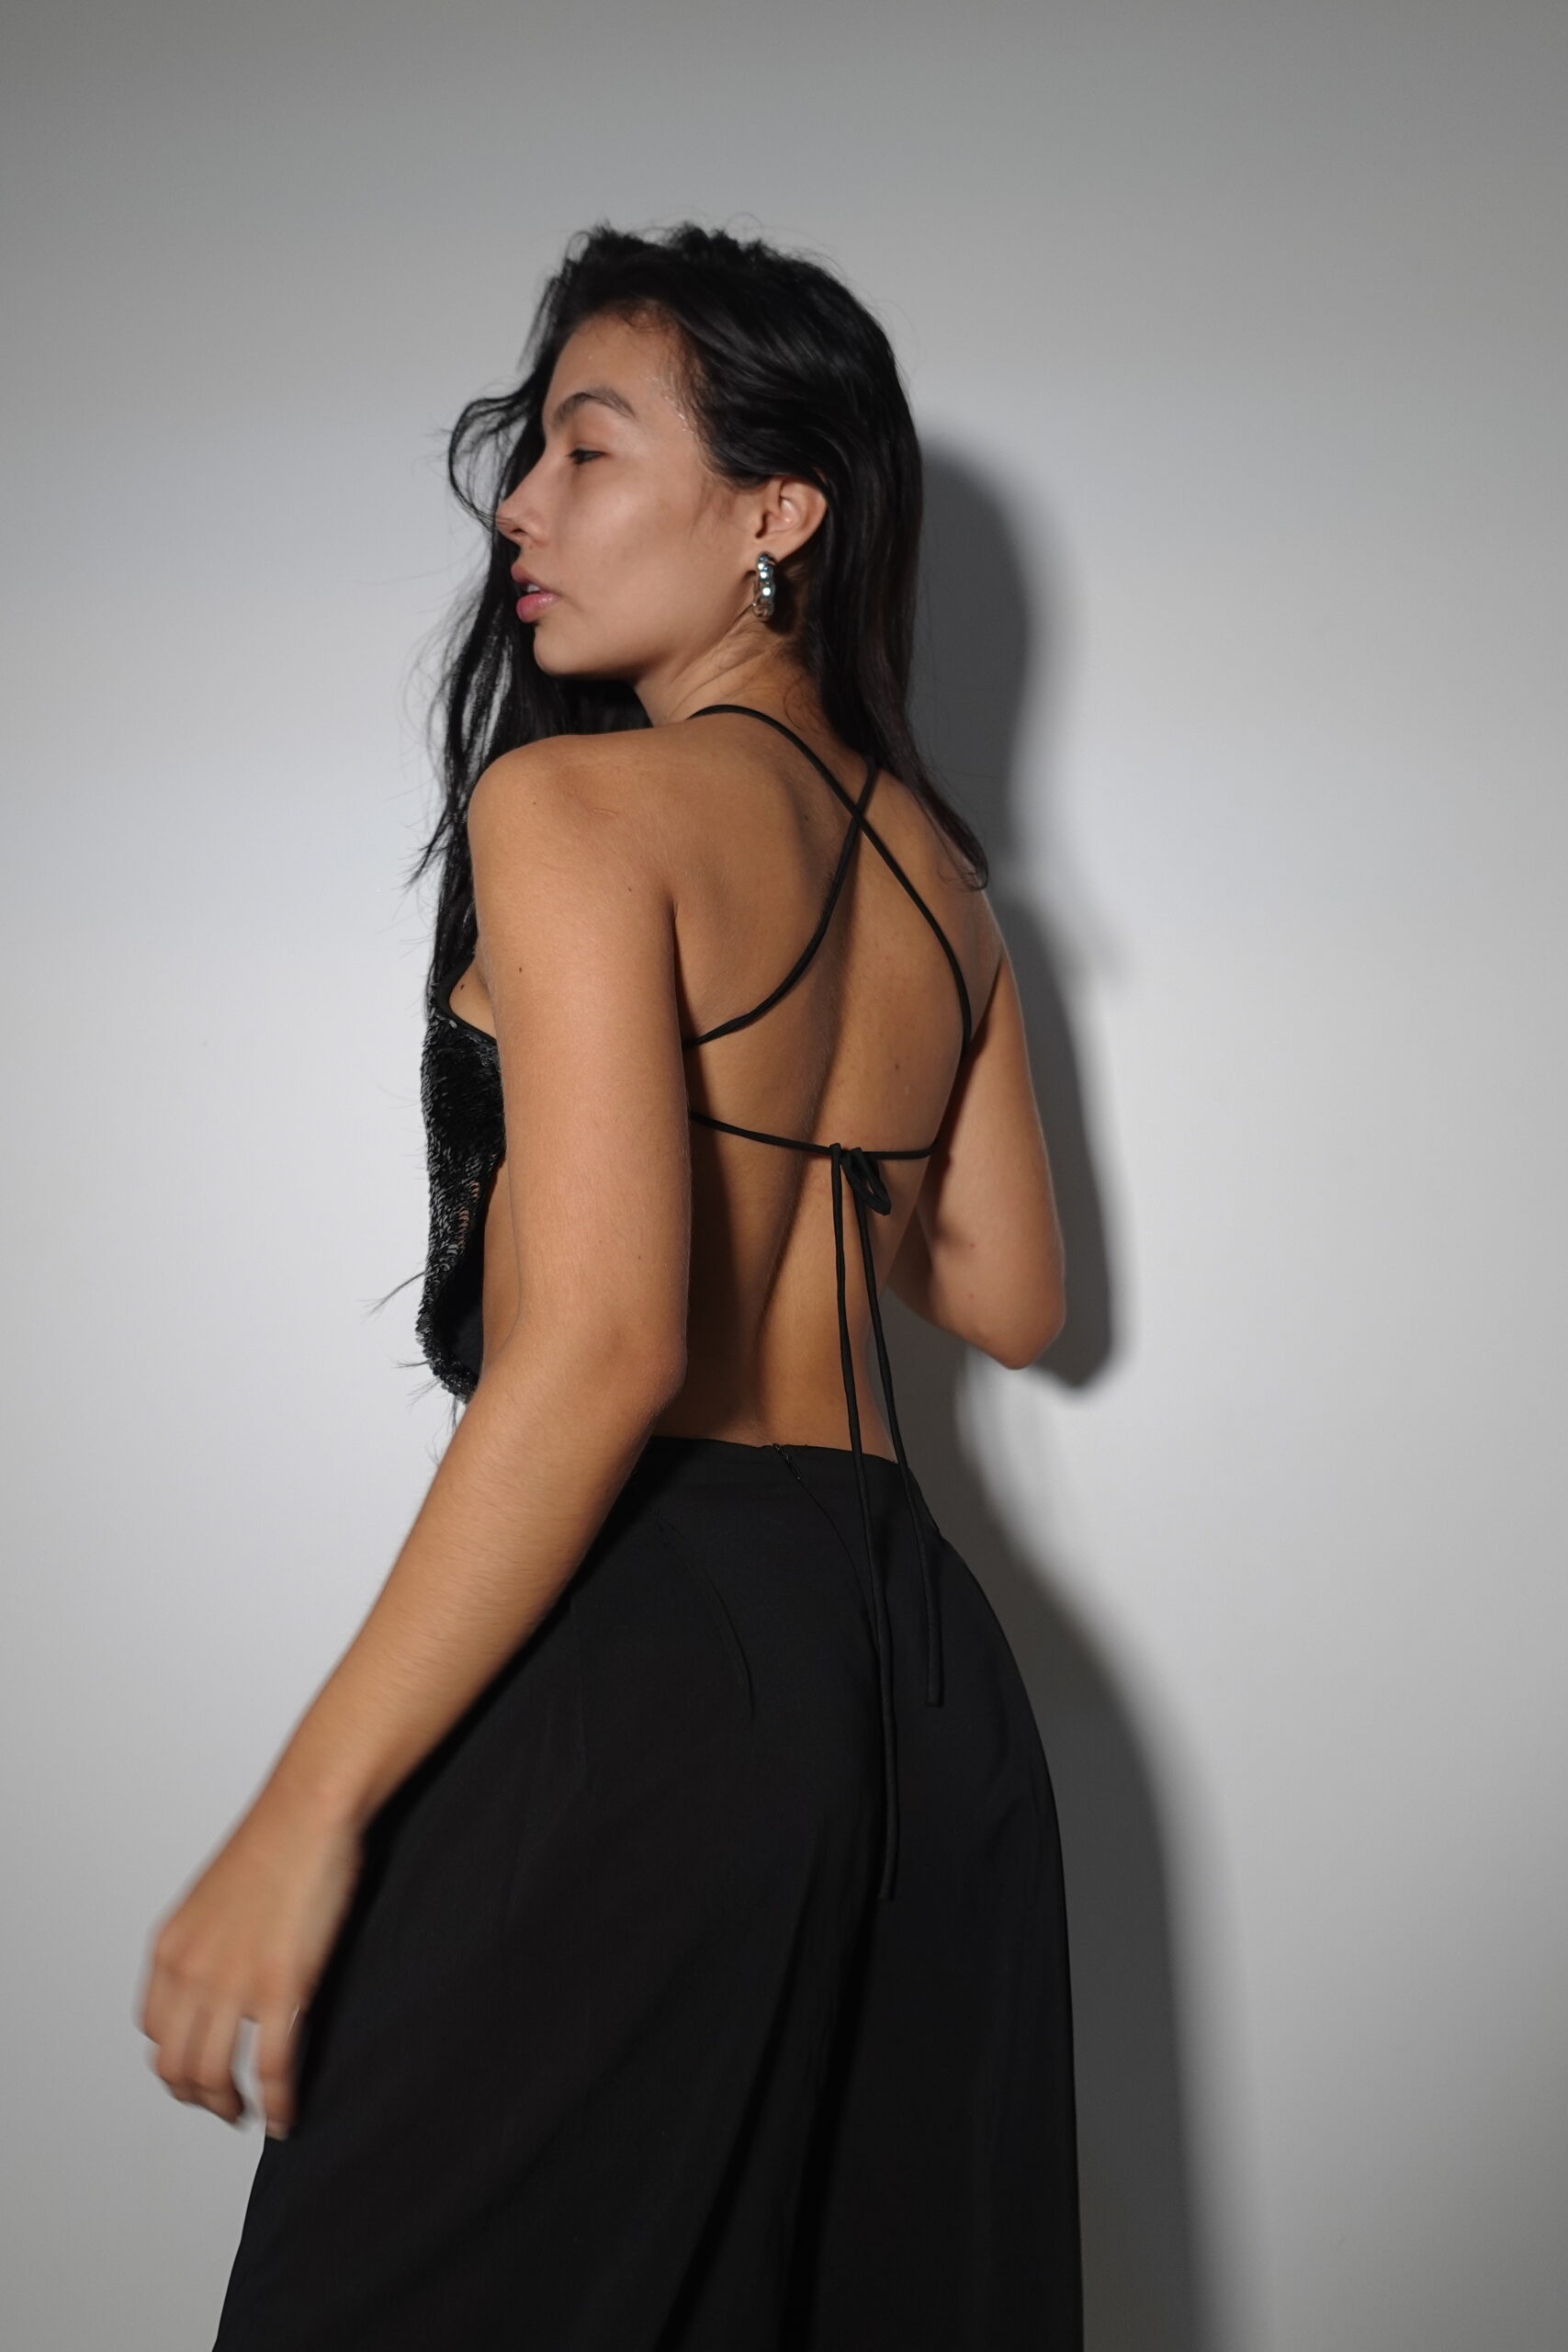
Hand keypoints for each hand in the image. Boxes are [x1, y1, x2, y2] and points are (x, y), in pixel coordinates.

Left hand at [136, 1789, 363, 2139]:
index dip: (176, 2063)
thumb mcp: (216, 1897)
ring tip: (252, 2115)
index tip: (201, 2073)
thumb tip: (224, 1977)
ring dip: (230, 2108)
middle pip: (176, 2066)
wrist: (311, 1808)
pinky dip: (278, 2102)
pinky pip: (273, 2067)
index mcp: (171, 1948)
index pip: (155, 2032)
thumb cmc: (279, 1840)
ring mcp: (233, 1982)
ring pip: (214, 2077)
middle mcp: (190, 1970)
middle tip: (226, 2107)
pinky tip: (287, 2113)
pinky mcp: (281, 1985)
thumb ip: (209, 1943)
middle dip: (200, 2097)